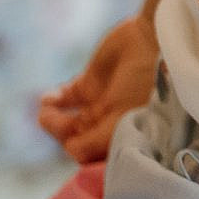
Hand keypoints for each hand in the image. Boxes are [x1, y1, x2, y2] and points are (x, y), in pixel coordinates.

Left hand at [39, 11, 161, 164]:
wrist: (152, 42)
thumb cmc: (145, 84)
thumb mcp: (122, 118)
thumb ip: (95, 140)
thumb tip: (70, 150)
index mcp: (124, 136)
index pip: (95, 156)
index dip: (81, 154)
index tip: (72, 145)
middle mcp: (110, 124)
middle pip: (77, 140)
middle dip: (63, 135)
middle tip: (56, 123)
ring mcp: (99, 104)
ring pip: (67, 122)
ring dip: (52, 120)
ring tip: (46, 112)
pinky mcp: (88, 84)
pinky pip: (64, 99)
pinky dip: (53, 101)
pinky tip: (48, 99)